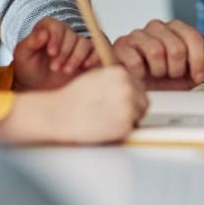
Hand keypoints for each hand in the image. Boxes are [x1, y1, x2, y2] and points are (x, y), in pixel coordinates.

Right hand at [0, 66, 148, 144]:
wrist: (60, 114)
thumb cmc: (73, 98)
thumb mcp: (96, 77)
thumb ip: (115, 79)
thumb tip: (129, 85)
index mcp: (121, 73)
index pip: (138, 85)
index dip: (130, 95)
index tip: (120, 102)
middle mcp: (128, 87)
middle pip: (143, 100)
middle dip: (132, 108)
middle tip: (113, 114)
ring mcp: (129, 105)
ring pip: (140, 115)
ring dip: (129, 119)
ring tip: (107, 120)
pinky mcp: (126, 124)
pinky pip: (131, 129)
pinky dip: (122, 131)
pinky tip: (105, 127)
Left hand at [12, 17, 97, 90]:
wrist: (39, 90)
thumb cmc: (30, 71)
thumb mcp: (23, 57)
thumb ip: (30, 43)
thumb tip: (43, 33)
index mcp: (48, 30)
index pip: (56, 25)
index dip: (56, 37)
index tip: (51, 52)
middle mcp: (65, 34)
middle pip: (71, 35)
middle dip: (64, 52)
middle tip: (55, 68)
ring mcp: (78, 45)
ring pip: (84, 43)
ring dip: (76, 57)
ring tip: (66, 71)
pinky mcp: (89, 56)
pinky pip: (97, 50)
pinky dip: (94, 56)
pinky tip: (85, 66)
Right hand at [112, 18, 203, 89]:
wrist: (134, 88)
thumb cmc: (159, 81)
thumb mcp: (186, 78)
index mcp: (175, 31)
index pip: (193, 36)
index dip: (198, 59)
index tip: (197, 74)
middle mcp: (157, 28)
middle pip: (176, 46)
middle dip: (177, 69)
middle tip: (171, 75)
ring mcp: (138, 34)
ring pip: (157, 51)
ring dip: (159, 71)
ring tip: (156, 75)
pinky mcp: (122, 45)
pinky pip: (136, 59)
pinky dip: (141, 72)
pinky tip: (141, 74)